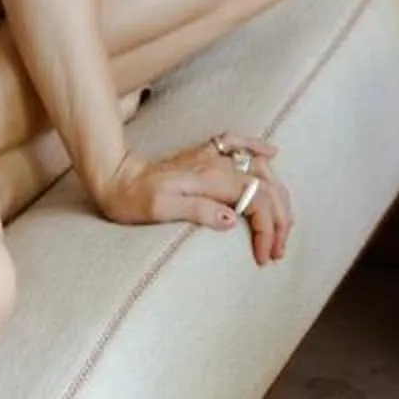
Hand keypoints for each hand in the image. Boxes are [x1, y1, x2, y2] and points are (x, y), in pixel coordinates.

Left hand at [92, 132, 292, 265]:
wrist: (115, 178)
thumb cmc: (134, 199)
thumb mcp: (160, 210)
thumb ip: (197, 210)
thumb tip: (231, 219)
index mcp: (209, 178)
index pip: (256, 199)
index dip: (267, 229)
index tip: (263, 256)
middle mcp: (217, 163)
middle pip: (266, 186)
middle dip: (280, 220)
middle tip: (277, 252)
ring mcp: (213, 156)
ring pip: (261, 169)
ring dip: (278, 197)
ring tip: (282, 226)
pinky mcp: (206, 155)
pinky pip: (240, 142)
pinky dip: (260, 148)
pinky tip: (272, 154)